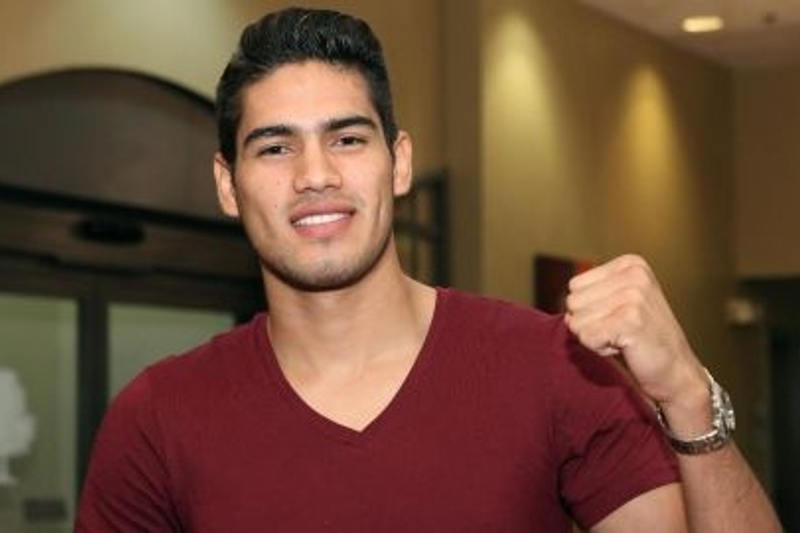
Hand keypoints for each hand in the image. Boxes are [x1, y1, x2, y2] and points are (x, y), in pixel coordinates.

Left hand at [563, 254, 706, 408]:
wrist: (675, 371)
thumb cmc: (641, 338)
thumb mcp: (617, 303)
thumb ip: (590, 295)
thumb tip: (565, 308)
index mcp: (630, 264)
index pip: (575, 285)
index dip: (588, 309)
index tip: (617, 318)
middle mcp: (634, 275)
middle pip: (573, 302)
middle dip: (590, 323)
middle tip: (619, 331)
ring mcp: (633, 296)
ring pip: (577, 321)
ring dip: (595, 337)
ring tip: (622, 339)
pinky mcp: (630, 320)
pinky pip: (586, 337)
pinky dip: (599, 348)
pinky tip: (624, 348)